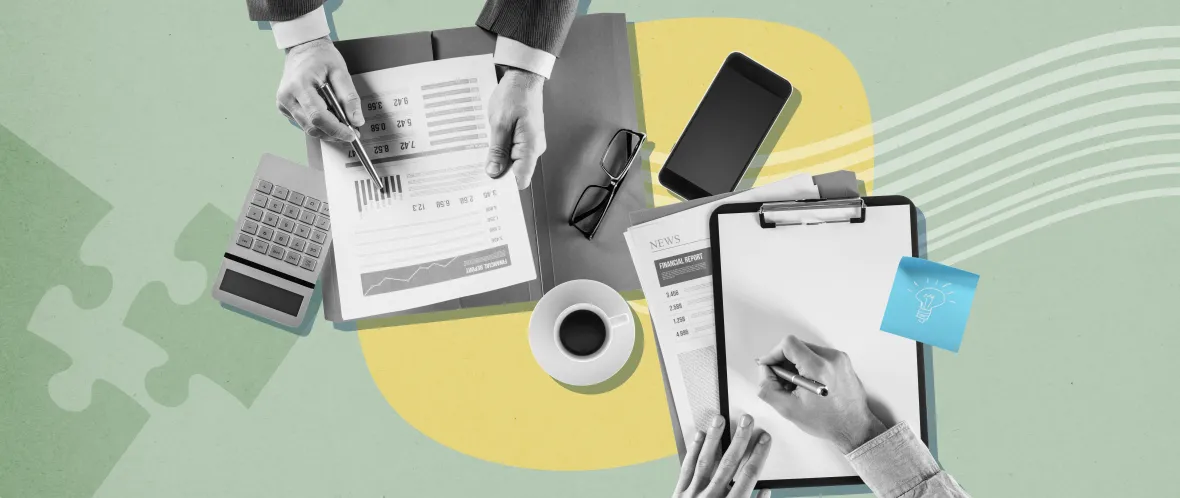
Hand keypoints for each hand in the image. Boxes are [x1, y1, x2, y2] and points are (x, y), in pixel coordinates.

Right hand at [276, 37, 361, 141]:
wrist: (303, 49)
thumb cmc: (320, 57)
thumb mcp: (340, 71)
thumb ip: (349, 97)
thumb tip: (356, 120)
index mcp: (299, 85)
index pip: (318, 116)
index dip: (336, 129)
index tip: (351, 134)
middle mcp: (287, 96)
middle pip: (312, 126)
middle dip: (334, 133)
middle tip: (351, 131)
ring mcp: (283, 103)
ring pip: (308, 128)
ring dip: (328, 131)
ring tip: (342, 123)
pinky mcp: (284, 108)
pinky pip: (304, 123)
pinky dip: (319, 124)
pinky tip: (329, 116)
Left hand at [485, 68, 546, 188]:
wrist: (523, 78)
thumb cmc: (514, 95)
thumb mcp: (499, 124)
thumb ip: (497, 150)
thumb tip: (493, 172)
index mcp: (531, 147)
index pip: (521, 179)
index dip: (505, 184)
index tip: (488, 184)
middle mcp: (534, 148)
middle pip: (515, 172)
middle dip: (498, 170)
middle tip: (479, 165)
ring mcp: (530, 143)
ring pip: (512, 161)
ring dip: (497, 157)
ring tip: (484, 148)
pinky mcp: (525, 137)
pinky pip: (512, 150)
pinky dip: (500, 148)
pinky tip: (490, 141)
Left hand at [672, 414, 772, 497]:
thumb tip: (766, 493)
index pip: (748, 476)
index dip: (758, 455)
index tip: (765, 439)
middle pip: (728, 464)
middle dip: (739, 440)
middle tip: (747, 420)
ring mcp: (693, 496)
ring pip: (705, 461)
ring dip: (714, 439)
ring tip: (719, 420)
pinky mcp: (678, 495)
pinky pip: (686, 469)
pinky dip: (692, 452)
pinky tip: (698, 437)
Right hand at [756, 335, 886, 453]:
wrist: (854, 428)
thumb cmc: (827, 422)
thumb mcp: (788, 409)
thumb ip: (768, 388)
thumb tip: (764, 371)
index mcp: (818, 368)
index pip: (788, 344)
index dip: (774, 354)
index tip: (769, 365)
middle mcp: (832, 359)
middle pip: (797, 346)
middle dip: (785, 361)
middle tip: (783, 381)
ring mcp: (840, 359)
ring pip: (807, 351)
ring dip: (797, 364)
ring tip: (797, 385)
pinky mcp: (843, 362)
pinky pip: (819, 356)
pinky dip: (809, 366)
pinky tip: (808, 384)